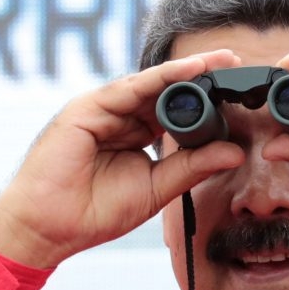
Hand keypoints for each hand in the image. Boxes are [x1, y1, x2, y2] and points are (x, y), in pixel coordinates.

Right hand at [0, 52, 245, 267]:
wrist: (48, 228)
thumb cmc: (95, 212)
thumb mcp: (157, 188)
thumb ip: (192, 168)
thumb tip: (235, 153)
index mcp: (137, 134)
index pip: (177, 109)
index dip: (207, 99)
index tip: (240, 91)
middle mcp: (121, 116)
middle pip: (167, 89)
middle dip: (201, 76)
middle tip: (236, 61)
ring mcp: (103, 109)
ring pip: (151, 84)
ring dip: (186, 70)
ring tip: (220, 61)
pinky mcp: (87, 108)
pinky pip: (129, 88)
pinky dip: (159, 78)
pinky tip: (187, 70)